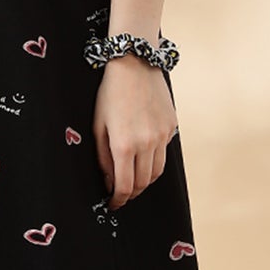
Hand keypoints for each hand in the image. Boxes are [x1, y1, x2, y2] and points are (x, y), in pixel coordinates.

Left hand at [92, 57, 178, 208]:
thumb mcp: (98, 126)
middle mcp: (146, 144)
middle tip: (122, 194)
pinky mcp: (171, 127)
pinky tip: (144, 154)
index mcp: (124, 145)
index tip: (113, 203)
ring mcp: (162, 136)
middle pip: (143, 183)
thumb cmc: (110, 94)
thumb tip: (109, 181)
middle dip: (132, 193)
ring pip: (157, 172)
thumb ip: (103, 157)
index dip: (119, 200)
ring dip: (145, 181)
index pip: (125, 186)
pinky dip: (154, 160)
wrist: (135, 65)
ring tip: (134, 179)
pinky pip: (164, 152)